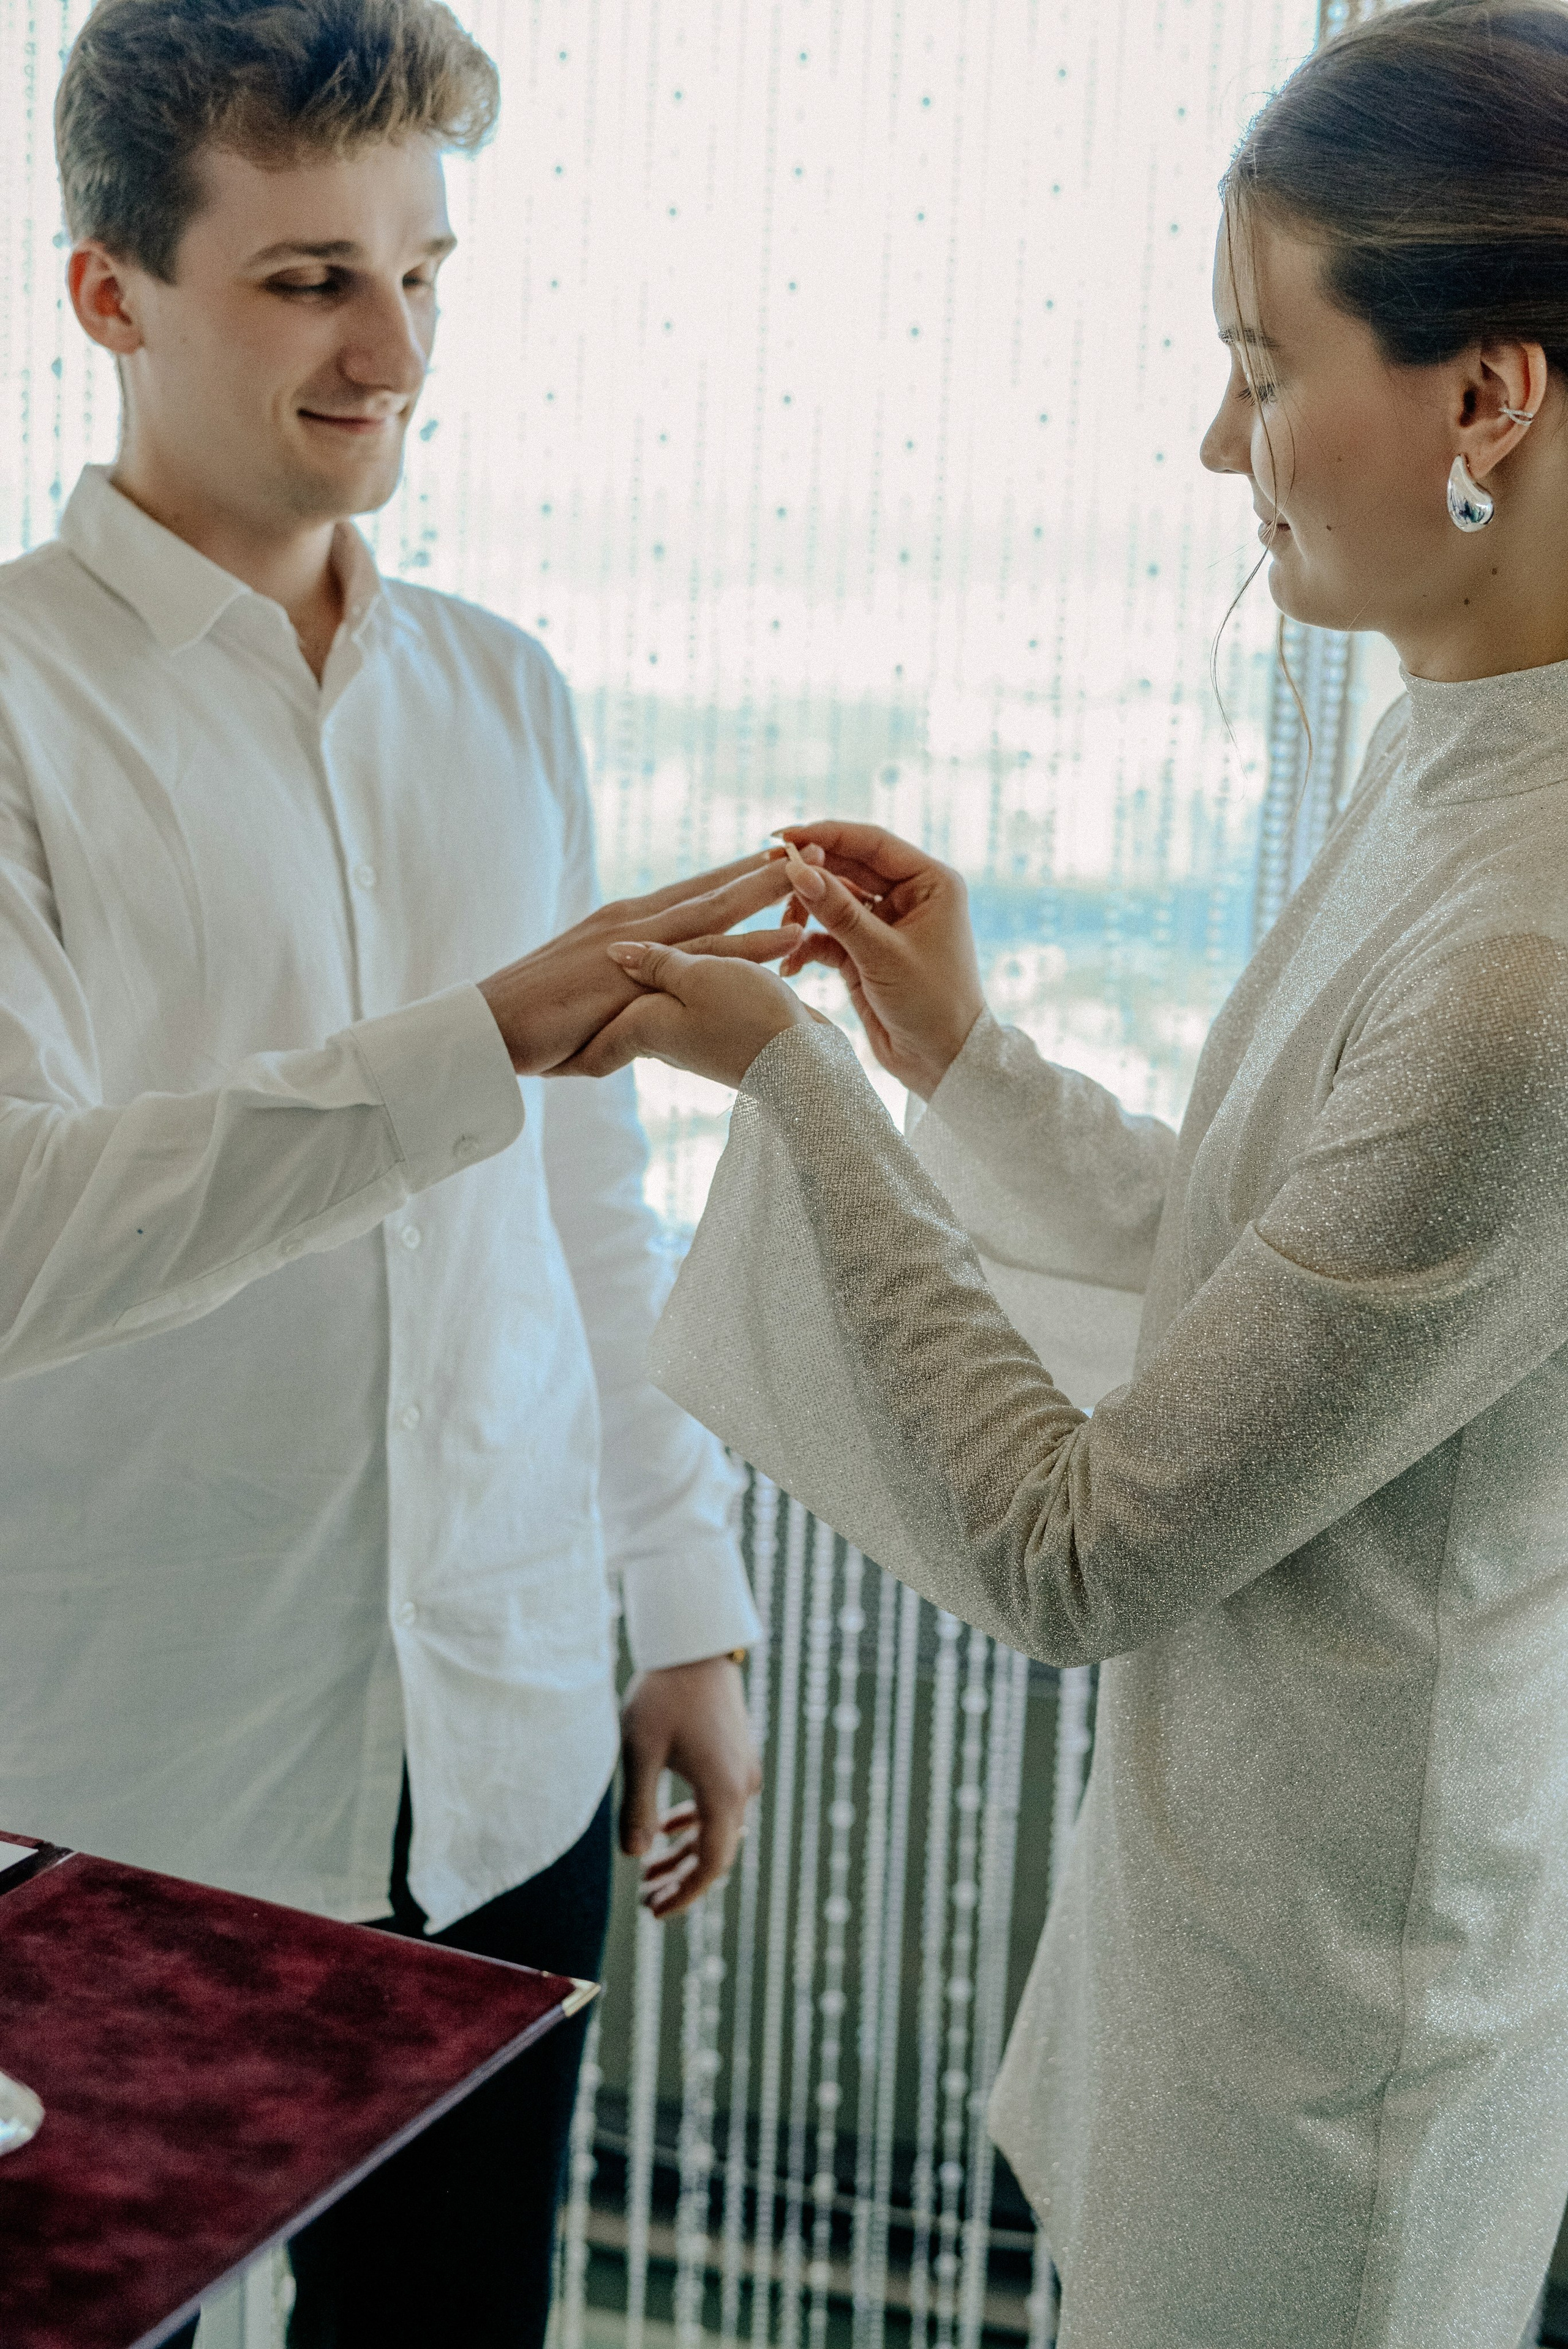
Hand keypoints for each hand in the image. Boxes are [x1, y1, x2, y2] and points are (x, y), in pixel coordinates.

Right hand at [477, 850, 812, 1075]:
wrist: (491, 1028)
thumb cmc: (534, 1021)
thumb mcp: (589, 998)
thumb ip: (624, 991)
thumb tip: (645, 1005)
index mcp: (625, 923)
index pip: (690, 894)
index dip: (733, 877)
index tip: (773, 860)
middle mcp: (635, 921)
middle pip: (713, 889)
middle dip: (763, 871)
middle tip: (812, 848)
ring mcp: (637, 943)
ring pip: (718, 911)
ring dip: (769, 893)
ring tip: (816, 877)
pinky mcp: (638, 972)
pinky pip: (706, 958)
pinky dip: (751, 946)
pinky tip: (789, 939)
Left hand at [619, 1656, 761, 1917]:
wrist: (695, 1643)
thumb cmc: (662, 1695)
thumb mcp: (639, 1752)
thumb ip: (638, 1808)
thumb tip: (635, 1857)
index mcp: (722, 1792)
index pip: (712, 1864)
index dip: (686, 1894)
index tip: (656, 1910)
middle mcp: (742, 1786)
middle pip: (718, 1851)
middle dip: (683, 1879)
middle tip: (648, 1900)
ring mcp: (743, 1769)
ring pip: (719, 1828)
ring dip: (687, 1852)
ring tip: (651, 1870)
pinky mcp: (737, 1755)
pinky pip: (721, 1803)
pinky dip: (696, 1822)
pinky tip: (669, 1826)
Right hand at [773, 822, 985, 1097]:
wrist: (943, 1064)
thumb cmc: (932, 1005)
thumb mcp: (883, 954)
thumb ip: (839, 912)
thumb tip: (796, 869)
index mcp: (929, 883)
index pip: (871, 844)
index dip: (826, 835)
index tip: (783, 837)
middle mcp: (909, 896)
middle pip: (849, 868)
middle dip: (810, 873)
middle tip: (768, 872)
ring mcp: (885, 925)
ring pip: (834, 901)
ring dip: (805, 911)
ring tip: (784, 926)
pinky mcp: (865, 953)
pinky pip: (828, 935)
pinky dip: (807, 944)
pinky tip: (790, 964)